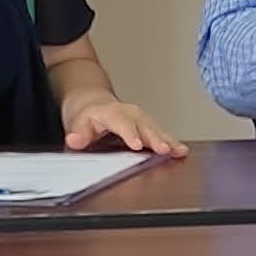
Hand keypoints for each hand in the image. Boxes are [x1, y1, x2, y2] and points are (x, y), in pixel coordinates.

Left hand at [62, 94, 188, 157]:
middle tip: (163, 149)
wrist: (93, 103)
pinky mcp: (148, 125)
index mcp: (111, 113)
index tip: (137, 144)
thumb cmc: (88, 116)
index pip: (121, 122)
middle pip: (143, 126)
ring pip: (155, 129)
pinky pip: (161, 134)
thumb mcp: (77, 123)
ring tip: (177, 151)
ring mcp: (141, 118)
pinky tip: (181, 151)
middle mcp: (129, 114)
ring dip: (167, 141)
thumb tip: (74, 140)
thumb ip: (78, 134)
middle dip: (154, 138)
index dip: (130, 133)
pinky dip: (171, 142)